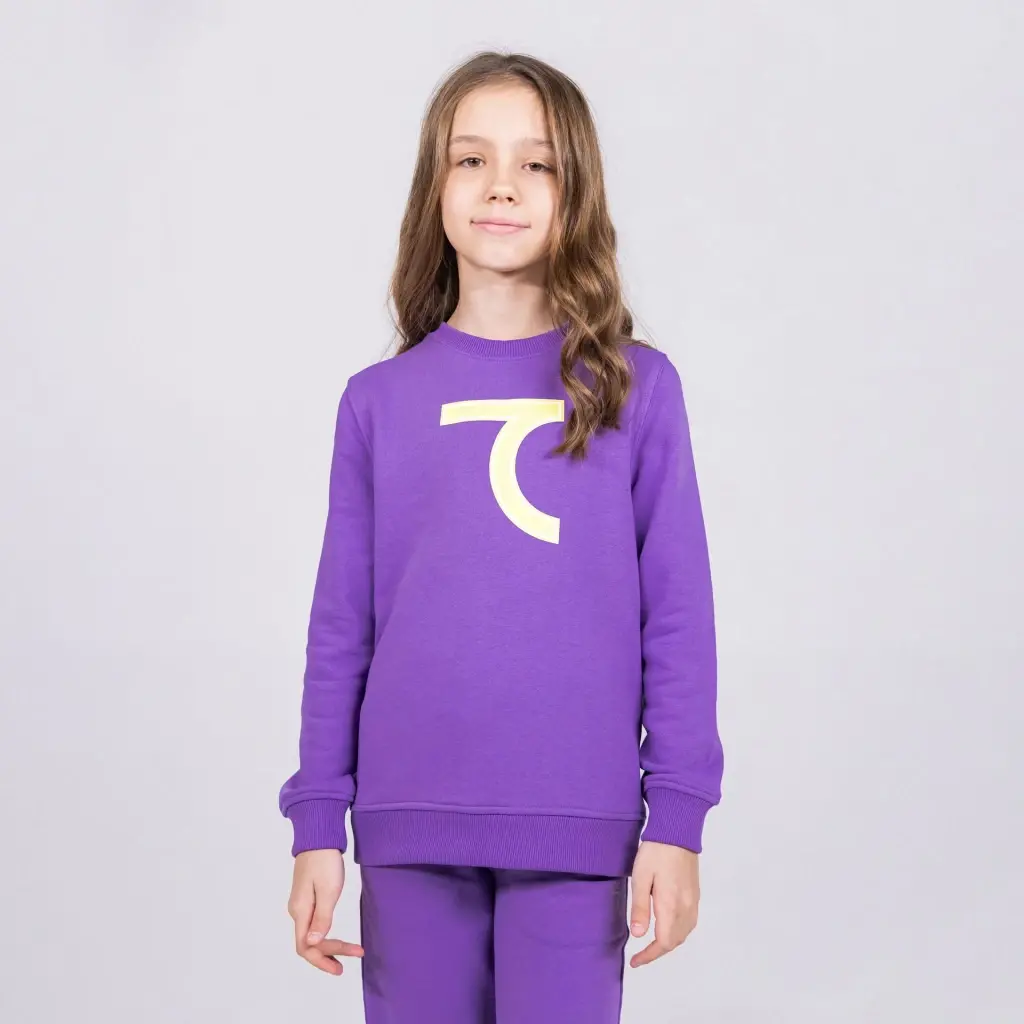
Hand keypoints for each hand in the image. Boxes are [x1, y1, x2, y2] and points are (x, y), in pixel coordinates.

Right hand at [287, 848, 363, 974]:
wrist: (318, 837)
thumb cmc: (324, 860)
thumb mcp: (328, 889)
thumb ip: (321, 918)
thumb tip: (313, 944)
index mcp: (300, 911)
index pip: (306, 947)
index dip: (322, 960)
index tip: (342, 966)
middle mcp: (297, 911)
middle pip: (307, 945)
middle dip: (327, 956)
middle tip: (350, 961)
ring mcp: (300, 905)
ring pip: (310, 935)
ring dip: (327, 947)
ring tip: (345, 954)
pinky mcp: (306, 898)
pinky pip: (312, 925)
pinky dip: (324, 935)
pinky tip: (333, 937)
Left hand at [627, 840, 699, 966]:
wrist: (678, 830)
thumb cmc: (656, 852)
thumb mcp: (641, 877)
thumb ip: (640, 907)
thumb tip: (638, 936)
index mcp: (671, 906)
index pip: (664, 942)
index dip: (650, 956)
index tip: (635, 961)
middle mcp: (686, 907)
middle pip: (675, 941)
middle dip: (658, 951)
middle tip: (640, 955)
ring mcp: (693, 900)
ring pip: (684, 933)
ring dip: (669, 942)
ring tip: (652, 944)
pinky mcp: (695, 893)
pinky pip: (689, 922)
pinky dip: (678, 932)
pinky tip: (668, 926)